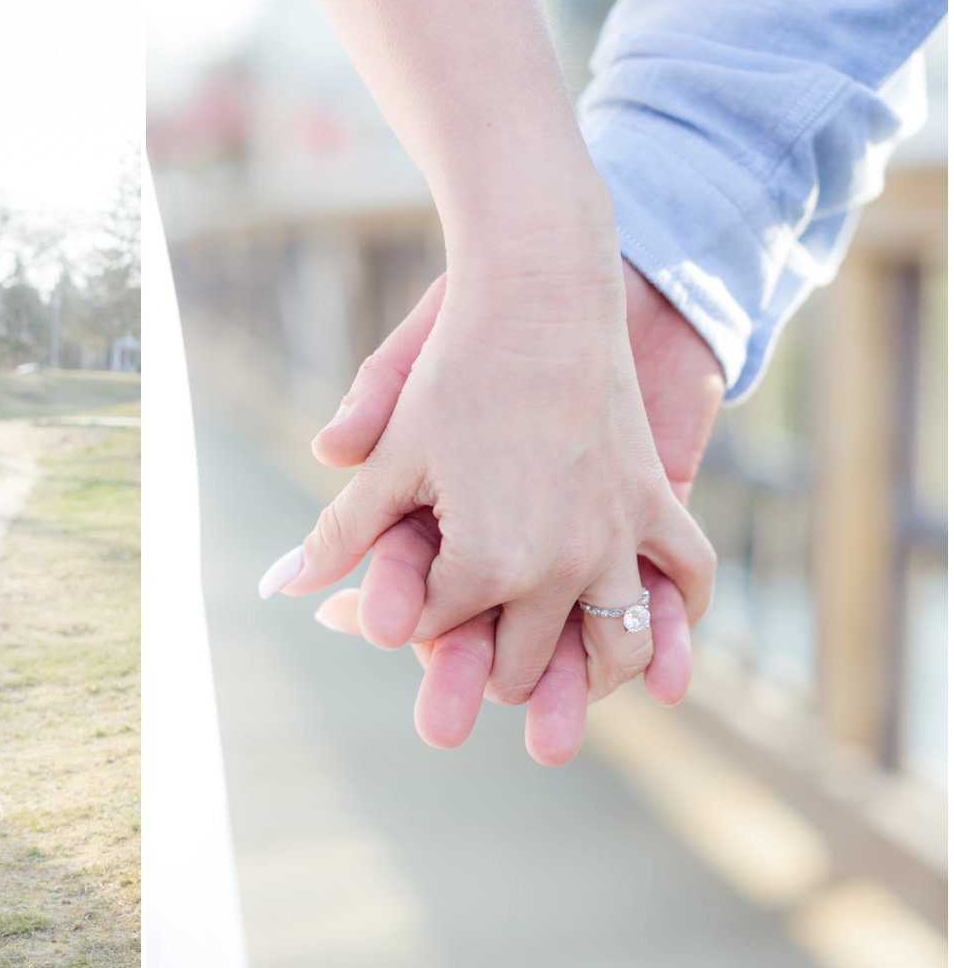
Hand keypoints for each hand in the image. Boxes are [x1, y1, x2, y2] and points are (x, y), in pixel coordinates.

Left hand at [311, 262, 724, 762]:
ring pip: (615, 651)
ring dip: (586, 670)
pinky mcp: (656, 503)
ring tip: (561, 667)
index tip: (392, 606)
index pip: (438, 630)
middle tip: (474, 658)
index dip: (407, 620)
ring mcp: (615, 540)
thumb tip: (281, 588)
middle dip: (487, 662)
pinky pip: (685, 578)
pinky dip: (674, 613)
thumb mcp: (390, 460)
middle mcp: (557, 568)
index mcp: (483, 565)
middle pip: (521, 666)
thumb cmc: (452, 376)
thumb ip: (339, 534)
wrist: (539, 297)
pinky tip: (652, 627)